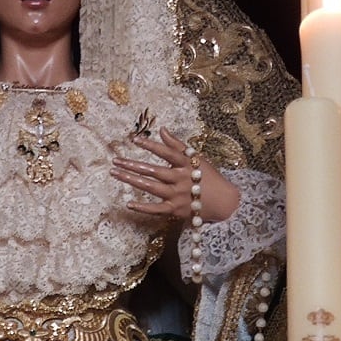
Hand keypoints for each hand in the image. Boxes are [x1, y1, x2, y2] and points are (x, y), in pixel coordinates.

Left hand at [111, 128, 239, 222]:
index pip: (166, 152)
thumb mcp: (197, 158)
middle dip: (133, 165)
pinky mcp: (176, 210)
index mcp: (187, 164)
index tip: (134, 140)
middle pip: (153, 171)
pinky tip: (129, 204)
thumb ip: (177, 145)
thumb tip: (162, 130)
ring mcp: (178, 195)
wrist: (225, 202)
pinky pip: (157, 209)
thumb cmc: (209, 177)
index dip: (151, 145)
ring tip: (116, 173)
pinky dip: (143, 208)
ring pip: (151, 187)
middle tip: (115, 160)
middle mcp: (181, 179)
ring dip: (132, 180)